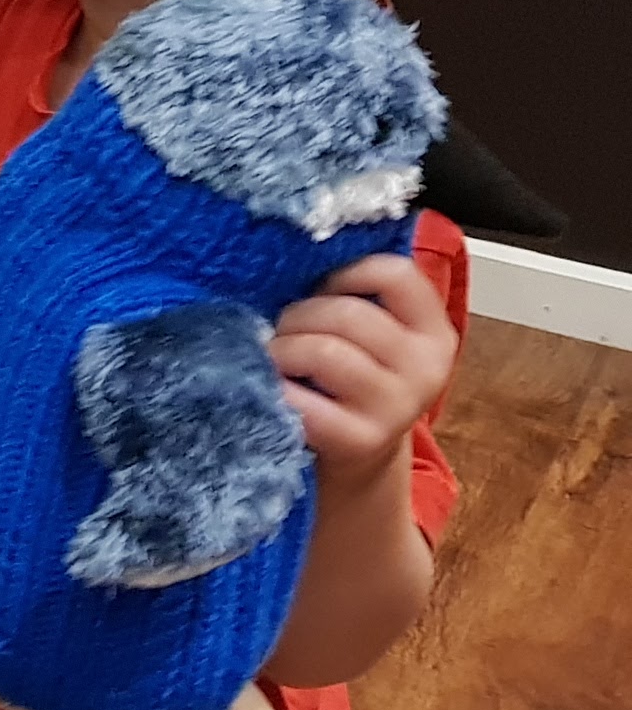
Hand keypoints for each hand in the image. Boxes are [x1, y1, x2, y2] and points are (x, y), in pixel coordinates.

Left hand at [271, 251, 456, 478]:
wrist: (359, 455)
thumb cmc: (354, 380)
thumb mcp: (374, 337)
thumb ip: (358, 298)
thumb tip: (300, 254)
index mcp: (434, 332)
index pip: (397, 274)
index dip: (346, 272)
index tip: (321, 288)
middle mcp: (426, 368)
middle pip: (347, 313)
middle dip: (299, 315)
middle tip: (282, 330)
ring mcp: (397, 407)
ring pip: (324, 351)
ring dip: (283, 350)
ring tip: (276, 358)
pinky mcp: (361, 440)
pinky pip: (303, 400)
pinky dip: (275, 388)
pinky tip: (274, 389)